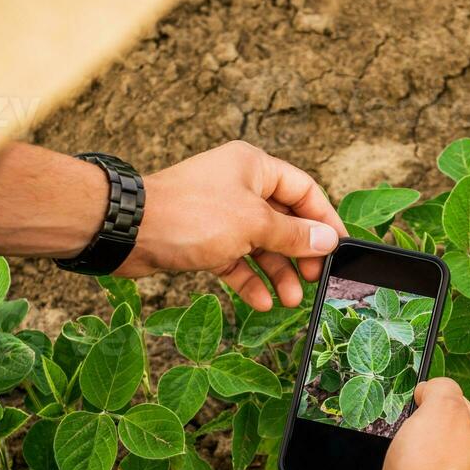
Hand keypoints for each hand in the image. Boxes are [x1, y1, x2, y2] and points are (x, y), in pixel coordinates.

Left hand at [118, 141, 346, 309]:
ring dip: (277, 273)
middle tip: (314, 280)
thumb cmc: (191, 215)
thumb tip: (327, 240)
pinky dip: (248, 279)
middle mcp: (238, 186)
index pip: (304, 190)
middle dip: (300, 253)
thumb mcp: (253, 225)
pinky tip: (260, 302)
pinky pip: (235, 260)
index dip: (324, 220)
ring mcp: (220, 214)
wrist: (129, 231)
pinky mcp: (203, 239)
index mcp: (254, 167)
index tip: (340, 248)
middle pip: (283, 221)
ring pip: (260, 245)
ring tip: (290, 301)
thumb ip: (293, 235)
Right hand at [293, 379, 469, 469]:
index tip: (406, 398)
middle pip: (426, 447)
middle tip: (368, 424)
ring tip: (330, 456)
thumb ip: (442, 390)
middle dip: (395, 438)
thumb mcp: (444, 408)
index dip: (433, 402)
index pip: (459, 414)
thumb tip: (431, 390)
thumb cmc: (435, 469)